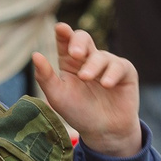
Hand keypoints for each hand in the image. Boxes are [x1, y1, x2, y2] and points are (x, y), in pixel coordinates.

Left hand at [29, 22, 141, 157]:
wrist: (104, 131)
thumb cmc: (78, 112)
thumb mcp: (58, 96)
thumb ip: (46, 77)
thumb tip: (35, 55)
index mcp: (69, 62)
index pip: (65, 41)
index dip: (63, 33)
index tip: (60, 28)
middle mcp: (88, 59)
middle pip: (83, 39)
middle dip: (78, 42)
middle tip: (74, 53)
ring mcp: (107, 64)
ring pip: (100, 55)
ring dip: (93, 66)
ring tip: (87, 78)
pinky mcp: (125, 72)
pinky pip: (119, 66)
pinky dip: (112, 73)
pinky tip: (106, 84)